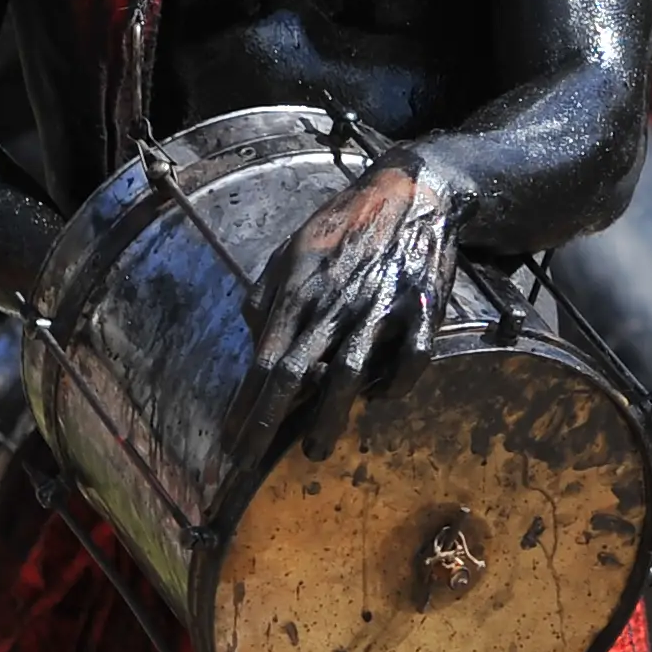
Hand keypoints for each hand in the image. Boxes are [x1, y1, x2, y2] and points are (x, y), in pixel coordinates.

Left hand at [254, 154, 474, 460]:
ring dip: (330, 416)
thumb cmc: (349, 220)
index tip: (229, 443)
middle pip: (295, 372)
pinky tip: (381, 397)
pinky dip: (396, 384)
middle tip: (250, 463)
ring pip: (349, 372)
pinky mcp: (421, 307)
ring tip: (315, 449)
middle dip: (268, 423)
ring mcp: (380, 305)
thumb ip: (268, 290)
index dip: (245, 405)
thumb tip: (252, 331)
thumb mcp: (295, 245)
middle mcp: (335, 300)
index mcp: (300, 287)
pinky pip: (411, 358)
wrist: (416, 188)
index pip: (264, 359)